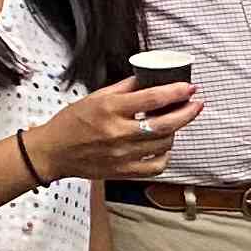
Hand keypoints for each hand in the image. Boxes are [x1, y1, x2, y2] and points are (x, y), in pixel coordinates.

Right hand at [32, 77, 200, 183]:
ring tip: (174, 123)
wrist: (53, 152)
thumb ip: (124, 89)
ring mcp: (122, 155)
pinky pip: (156, 166)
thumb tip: (150, 79)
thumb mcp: (95, 97)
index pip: (152, 99)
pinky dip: (165, 156)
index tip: (190, 88)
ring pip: (163, 144)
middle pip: (165, 124)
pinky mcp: (123, 172)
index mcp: (110, 109)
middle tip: (197, 105)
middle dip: (187, 113)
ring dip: (175, 131)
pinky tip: (162, 146)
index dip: (176, 92)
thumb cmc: (72, 122)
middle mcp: (118, 132)